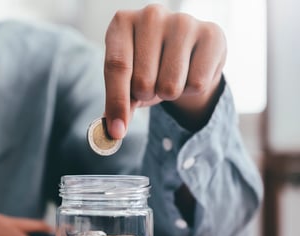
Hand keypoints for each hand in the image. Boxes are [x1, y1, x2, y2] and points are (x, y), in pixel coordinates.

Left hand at [104, 4, 226, 137]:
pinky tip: (191, 71)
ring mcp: (182, 21)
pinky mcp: (211, 33)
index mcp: (122, 23)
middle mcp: (151, 15)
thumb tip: (113, 132)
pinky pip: (197, 84)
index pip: (117, 67)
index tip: (117, 131)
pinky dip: (192, 89)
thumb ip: (118, 104)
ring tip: (171, 76)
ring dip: (169, 93)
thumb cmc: (149, 67)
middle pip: (144, 81)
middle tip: (153, 82)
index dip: (117, 102)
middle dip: (147, 94)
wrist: (187, 54)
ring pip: (170, 86)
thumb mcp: (126, 82)